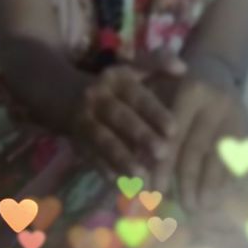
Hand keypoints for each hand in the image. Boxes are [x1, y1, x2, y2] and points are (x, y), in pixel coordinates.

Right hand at [71, 52, 185, 181]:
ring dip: (122, 158)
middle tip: (163, 153)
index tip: (174, 129)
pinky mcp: (77, 142)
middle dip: (141, 136)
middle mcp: (97, 99)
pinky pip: (90, 157)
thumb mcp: (133, 69)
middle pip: (120, 118)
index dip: (155, 112)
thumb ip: (158, 64)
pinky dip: (104, 170)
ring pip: (103, 140)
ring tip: (141, 175)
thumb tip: (182, 67)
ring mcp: (84, 122)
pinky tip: (119, 183)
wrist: (65, 96)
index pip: (137, 96)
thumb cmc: (115, 87)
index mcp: (116, 80)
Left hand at [151, 76, 247, 211]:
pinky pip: (238, 156)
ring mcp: (236, 114)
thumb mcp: (156, 92)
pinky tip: (218, 195)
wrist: (215, 68)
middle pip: (198, 149)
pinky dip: (228, 178)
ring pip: (222, 156)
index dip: (163, 167)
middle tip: (179, 207)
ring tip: (200, 206)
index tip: (154, 192)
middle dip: (187, 182)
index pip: (174, 136)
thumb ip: (147, 125)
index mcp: (191, 92)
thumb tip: (136, 169)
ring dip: (210, 185)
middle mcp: (216, 103)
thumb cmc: (173, 85)